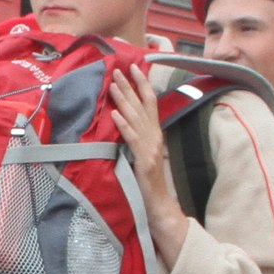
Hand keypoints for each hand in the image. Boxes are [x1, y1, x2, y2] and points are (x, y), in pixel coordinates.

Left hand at [110, 66, 189, 269]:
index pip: (150, 103)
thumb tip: (126, 120)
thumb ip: (137, 138)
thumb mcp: (142, 154)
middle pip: (143, 106)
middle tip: (119, 68)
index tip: (134, 68)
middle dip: (131, 86)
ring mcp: (150, 148)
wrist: (159, 205)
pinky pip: (132, 140)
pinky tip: (115, 114)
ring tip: (114, 84)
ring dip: (125, 100)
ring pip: (136, 119)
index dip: (142, 85)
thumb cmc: (148, 182)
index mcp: (154, 134)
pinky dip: (124, 126)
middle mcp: (154, 137)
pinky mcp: (143, 161)